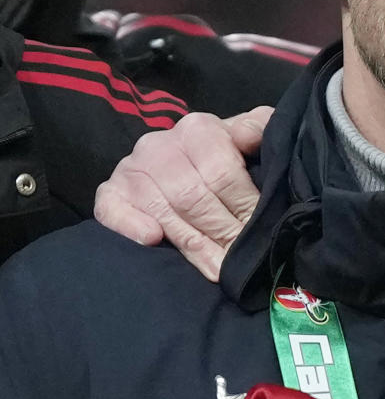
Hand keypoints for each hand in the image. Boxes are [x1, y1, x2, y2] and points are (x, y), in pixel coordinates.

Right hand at [94, 107, 268, 280]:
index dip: (243, 206)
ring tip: (218, 269)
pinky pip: (113, 210)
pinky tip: (153, 240)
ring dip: (194, 244)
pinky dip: (132, 226)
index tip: (260, 233)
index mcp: (197, 129)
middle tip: (242, 260)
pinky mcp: (110, 192)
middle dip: (222, 232)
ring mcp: (132, 169)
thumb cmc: (220, 156)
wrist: (173, 163)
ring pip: (165, 211)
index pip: (222, 173)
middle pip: (194, 196)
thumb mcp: (244, 138)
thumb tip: (250, 137)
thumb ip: (257, 129)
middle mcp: (159, 144)